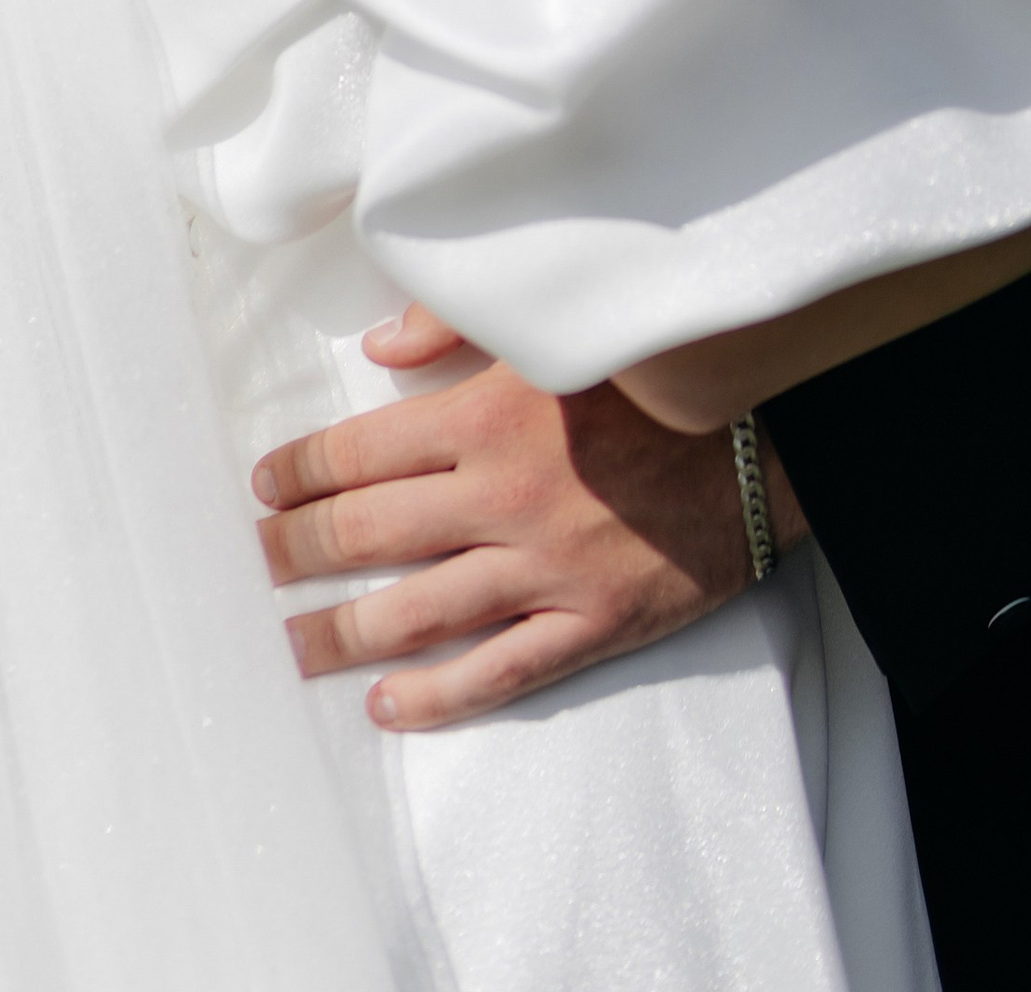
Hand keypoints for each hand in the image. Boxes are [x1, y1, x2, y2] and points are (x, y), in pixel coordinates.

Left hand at [252, 308, 806, 729]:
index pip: (358, 452)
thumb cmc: (658, 379)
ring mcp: (544, 571)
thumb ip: (460, 323)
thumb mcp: (558, 330)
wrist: (771, 440)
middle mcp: (502, 499)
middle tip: (259, 560)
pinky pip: (496, 674)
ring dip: (340, 634)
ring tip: (296, 644)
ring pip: (412, 615)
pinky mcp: (589, 624)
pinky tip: (389, 705)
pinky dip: (435, 697)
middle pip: (366, 535)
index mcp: (487, 417)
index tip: (265, 485)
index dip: (299, 472)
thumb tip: (379, 345)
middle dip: (295, 551)